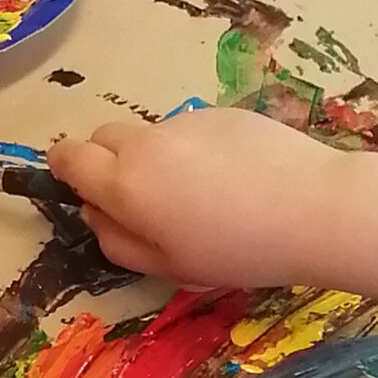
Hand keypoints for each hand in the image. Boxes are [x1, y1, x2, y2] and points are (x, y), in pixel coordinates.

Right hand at [48, 109, 348, 289]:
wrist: (312, 208)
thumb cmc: (238, 251)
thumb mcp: (170, 266)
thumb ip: (119, 242)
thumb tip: (93, 214)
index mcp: (125, 183)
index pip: (68, 156)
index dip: (65, 170)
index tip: (81, 188)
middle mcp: (146, 142)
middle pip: (103, 137)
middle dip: (106, 163)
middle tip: (142, 202)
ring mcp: (185, 122)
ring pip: (149, 135)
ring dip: (155, 158)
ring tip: (202, 198)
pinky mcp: (221, 112)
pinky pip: (189, 130)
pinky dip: (194, 150)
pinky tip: (234, 179)